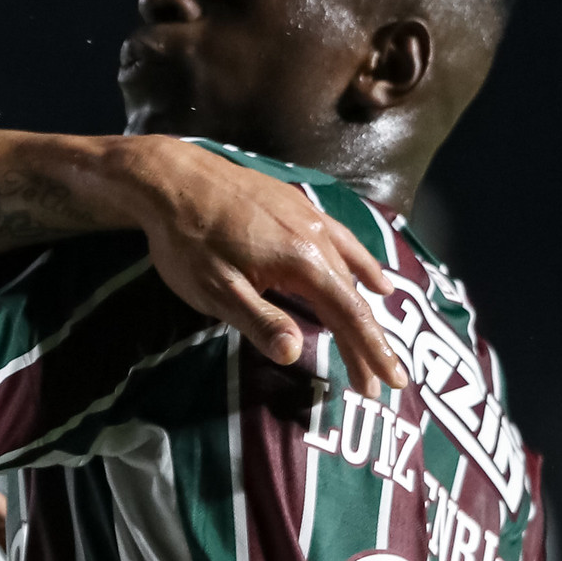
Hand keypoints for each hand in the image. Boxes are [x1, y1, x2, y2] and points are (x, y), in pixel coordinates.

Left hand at [105, 136, 401, 394]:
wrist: (170, 177)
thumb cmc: (187, 239)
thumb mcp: (215, 290)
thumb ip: (259, 320)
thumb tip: (295, 355)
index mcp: (302, 260)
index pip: (349, 315)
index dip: (372, 351)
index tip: (391, 383)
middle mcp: (316, 236)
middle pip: (351, 297)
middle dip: (366, 342)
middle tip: (376, 383)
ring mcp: (308, 216)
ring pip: (349, 268)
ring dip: (364, 307)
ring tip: (380, 340)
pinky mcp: (295, 204)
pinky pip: (341, 240)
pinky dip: (361, 264)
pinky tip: (370, 276)